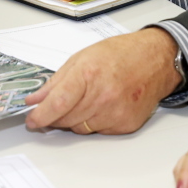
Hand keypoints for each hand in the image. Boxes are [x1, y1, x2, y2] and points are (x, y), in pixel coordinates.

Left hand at [23, 28, 180, 134]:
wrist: (155, 60)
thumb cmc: (120, 55)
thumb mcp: (82, 58)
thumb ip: (56, 82)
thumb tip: (35, 100)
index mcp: (89, 73)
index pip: (58, 103)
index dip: (41, 115)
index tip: (32, 121)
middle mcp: (103, 95)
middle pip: (66, 119)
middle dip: (55, 116)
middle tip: (56, 107)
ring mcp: (116, 112)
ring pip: (80, 129)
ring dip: (75, 120)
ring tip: (87, 99)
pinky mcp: (126, 124)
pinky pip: (98, 132)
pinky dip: (94, 122)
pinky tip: (103, 105)